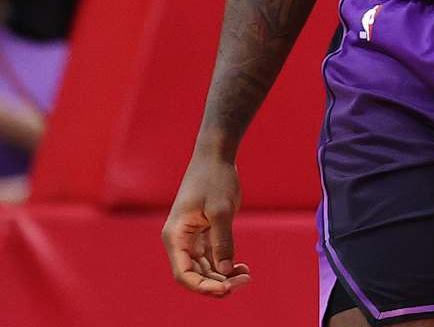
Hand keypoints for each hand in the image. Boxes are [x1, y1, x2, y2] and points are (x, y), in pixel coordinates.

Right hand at [161, 149, 250, 296]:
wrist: (216, 156)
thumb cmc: (214, 179)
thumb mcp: (221, 210)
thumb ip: (222, 241)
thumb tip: (225, 271)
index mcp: (175, 236)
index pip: (184, 273)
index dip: (203, 286)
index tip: (227, 288)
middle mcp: (180, 240)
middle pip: (195, 274)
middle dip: (217, 283)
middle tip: (245, 280)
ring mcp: (191, 238)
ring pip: (204, 268)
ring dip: (223, 276)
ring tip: (246, 276)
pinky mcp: (204, 232)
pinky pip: (211, 257)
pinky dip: (225, 264)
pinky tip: (242, 268)